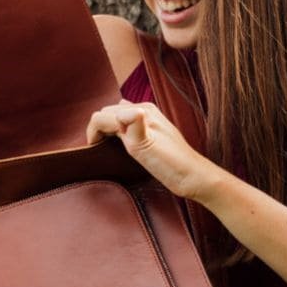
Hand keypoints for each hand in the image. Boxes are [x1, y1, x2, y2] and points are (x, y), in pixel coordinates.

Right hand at [86, 100, 217, 200]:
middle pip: (107, 114)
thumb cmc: (172, 165)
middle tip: (98, 152)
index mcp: (141, 111)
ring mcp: (148, 118)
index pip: (102, 115)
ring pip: (115, 117)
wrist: (193, 176)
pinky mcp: (150, 129)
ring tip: (107, 149)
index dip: (93, 133)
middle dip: (98, 130)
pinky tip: (121, 146)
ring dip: (106, 130)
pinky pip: (126, 123)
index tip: (94, 151)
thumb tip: (122, 112)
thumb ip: (132, 124)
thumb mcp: (146, 147)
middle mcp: (144, 110)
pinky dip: (117, 132)